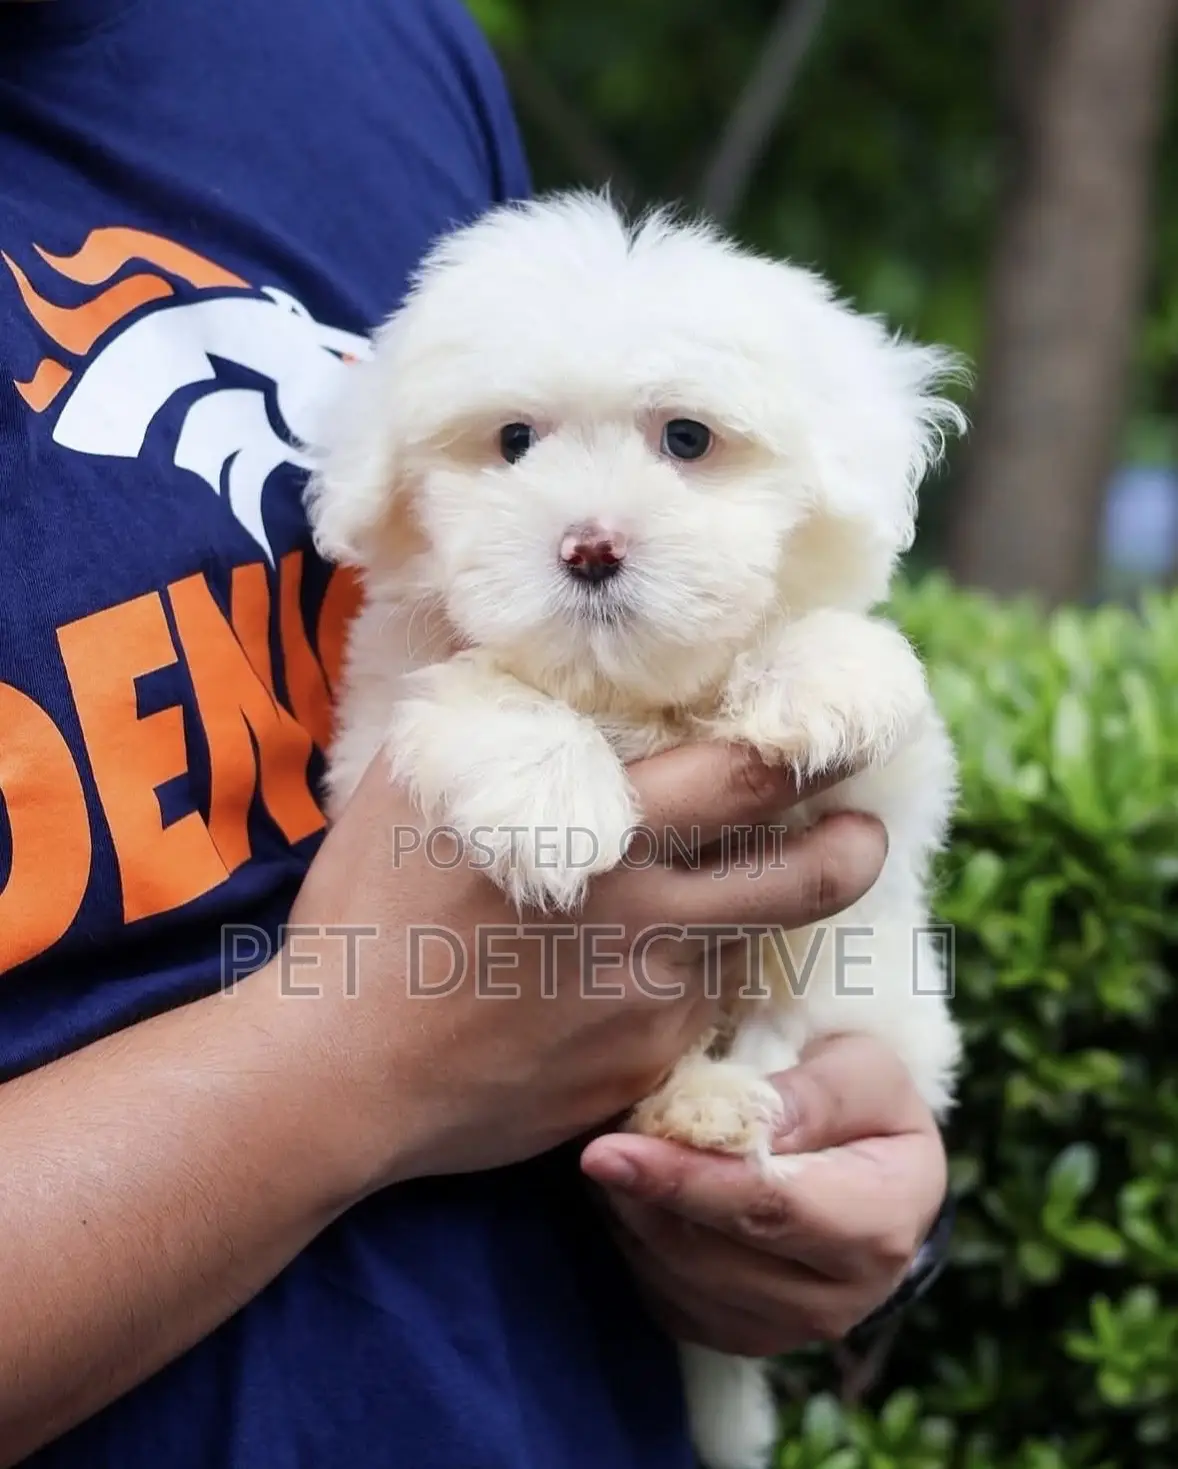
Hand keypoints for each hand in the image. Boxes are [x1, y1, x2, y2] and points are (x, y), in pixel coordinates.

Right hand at [283, 742, 887, 1197]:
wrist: (339, 1075)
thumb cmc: (366, 912)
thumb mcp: (415, 780)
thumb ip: (493, 711)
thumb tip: (533, 648)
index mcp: (604, 832)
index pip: (751, 776)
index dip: (817, 747)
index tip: (853, 729)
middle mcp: (651, 919)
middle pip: (809, 878)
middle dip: (855, 847)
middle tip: (862, 829)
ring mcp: (652, 1005)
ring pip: (746, 948)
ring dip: (749, 918)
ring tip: (707, 903)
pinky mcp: (641, 1071)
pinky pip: (690, 1015)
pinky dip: (678, 986)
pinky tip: (615, 981)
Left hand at [580, 1034, 946, 1355]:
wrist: (878, 1168)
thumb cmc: (868, 1105)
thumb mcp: (865, 1070)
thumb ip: (813, 1094)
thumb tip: (749, 1121)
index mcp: (881, 1223)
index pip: (768, 1207)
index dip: (684, 1179)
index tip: (608, 1151)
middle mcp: (840, 1298)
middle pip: (713, 1252)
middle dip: (643, 1195)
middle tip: (597, 1142)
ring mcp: (789, 1329)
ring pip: (680, 1279)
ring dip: (633, 1217)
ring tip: (615, 1155)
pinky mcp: (743, 1336)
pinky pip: (668, 1299)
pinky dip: (637, 1245)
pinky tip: (632, 1194)